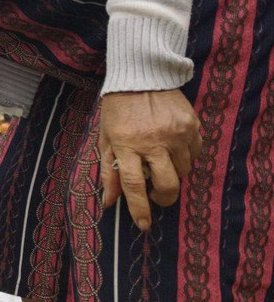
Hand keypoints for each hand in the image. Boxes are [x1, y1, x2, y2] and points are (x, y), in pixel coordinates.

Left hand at [99, 89, 202, 230]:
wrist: (141, 76)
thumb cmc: (118, 109)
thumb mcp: (106, 137)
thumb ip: (108, 170)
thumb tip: (109, 202)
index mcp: (126, 144)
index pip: (132, 184)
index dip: (139, 208)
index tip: (143, 225)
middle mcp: (153, 141)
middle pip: (167, 184)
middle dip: (163, 197)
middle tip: (157, 195)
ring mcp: (176, 133)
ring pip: (183, 170)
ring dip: (173, 172)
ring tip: (161, 160)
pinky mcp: (192, 125)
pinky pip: (195, 153)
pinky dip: (186, 156)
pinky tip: (173, 146)